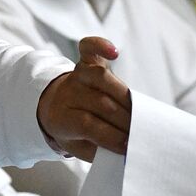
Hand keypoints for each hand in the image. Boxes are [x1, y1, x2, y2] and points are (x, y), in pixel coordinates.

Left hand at [37, 36, 132, 160]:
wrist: (54, 108)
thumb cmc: (74, 132)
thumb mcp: (81, 148)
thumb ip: (101, 150)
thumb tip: (127, 150)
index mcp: (61, 119)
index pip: (87, 125)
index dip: (110, 136)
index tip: (128, 146)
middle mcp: (67, 94)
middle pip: (99, 102)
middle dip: (124, 120)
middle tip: (141, 132)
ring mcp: (76, 75)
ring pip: (101, 77)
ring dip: (123, 95)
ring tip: (139, 110)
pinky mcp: (85, 61)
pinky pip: (89, 48)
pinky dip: (100, 45)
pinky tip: (114, 52)